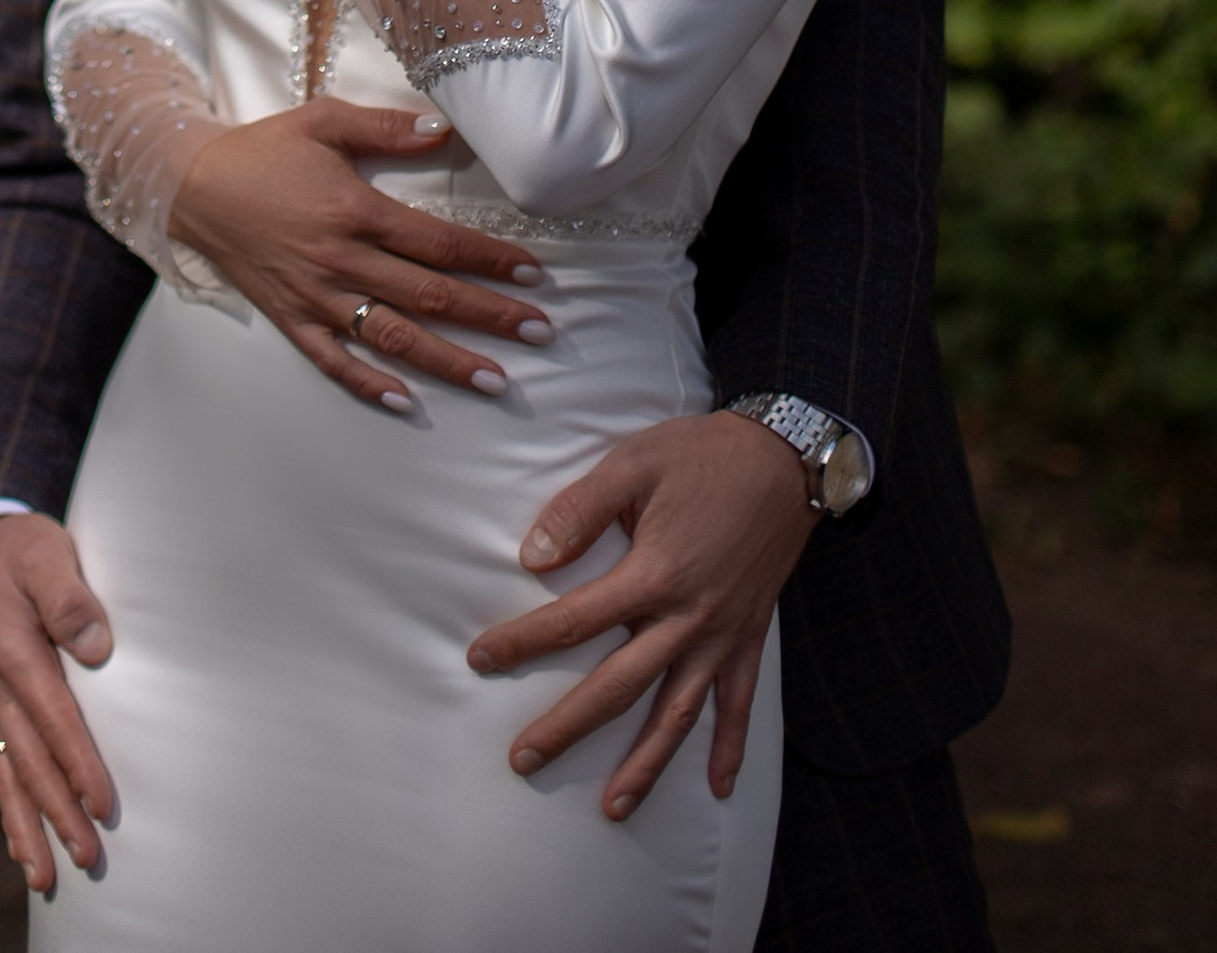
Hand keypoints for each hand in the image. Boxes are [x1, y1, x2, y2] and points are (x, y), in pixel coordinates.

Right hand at [0, 513, 114, 897]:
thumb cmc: (19, 551)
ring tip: (48, 877)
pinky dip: (10, 810)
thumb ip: (68, 595)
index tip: (103, 802)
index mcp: (12, 649)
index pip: (53, 716)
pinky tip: (22, 848)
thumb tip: (95, 645)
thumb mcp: (45, 553)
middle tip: (89, 857)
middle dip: (58, 811)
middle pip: (30, 759)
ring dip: (31, 825)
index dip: (78, 761)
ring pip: (9, 774)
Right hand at [169, 100, 554, 408]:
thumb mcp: (324, 120)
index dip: (490, 259)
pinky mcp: (292, 319)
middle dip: (489, 316)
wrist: (195, 186)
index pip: (439, 242)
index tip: (533, 273)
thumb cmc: (266, 150)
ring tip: (496, 381)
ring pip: (393, 337)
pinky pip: (334, 361)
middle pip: (429, 295)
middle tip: (541, 332)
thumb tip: (444, 130)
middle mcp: (342, 260)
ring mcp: (317, 296)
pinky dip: (368, 385)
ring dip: (447, 361)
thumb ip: (386, 126)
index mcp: (356, 211)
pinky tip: (405, 402)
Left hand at [468, 410, 812, 820]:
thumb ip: (580, 510)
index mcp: (652, 575)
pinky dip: (731, 747)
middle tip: (524, 760)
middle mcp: (686, 618)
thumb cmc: (701, 456)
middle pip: (618, 687)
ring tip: (613, 808)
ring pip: (677, 714)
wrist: (783, 460)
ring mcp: (721, 635)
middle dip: (568, 727)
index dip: (522, 641)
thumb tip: (532, 558)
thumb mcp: (633, 464)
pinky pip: (739, 704)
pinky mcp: (749, 637)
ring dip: (646, 765)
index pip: (572, 621)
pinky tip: (719, 788)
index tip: (480, 660)